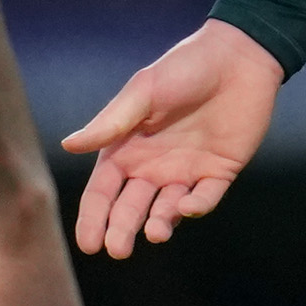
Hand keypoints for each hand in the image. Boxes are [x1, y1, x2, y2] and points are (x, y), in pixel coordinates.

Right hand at [62, 20, 281, 257]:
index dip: (93, 218)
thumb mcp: (143, 92)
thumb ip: (111, 123)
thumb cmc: (183, 68)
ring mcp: (186, 171)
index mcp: (127, 150)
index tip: (88, 243)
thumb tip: (68, 145)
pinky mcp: (219, 172)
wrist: (237, 57)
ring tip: (155, 233)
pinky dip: (197, 205)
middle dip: (121, 230)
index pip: (103, 193)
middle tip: (117, 249)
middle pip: (131, 208)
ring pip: (167, 210)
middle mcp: (152, 167)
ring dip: (159, 223)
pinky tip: (188, 205)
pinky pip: (206, 197)